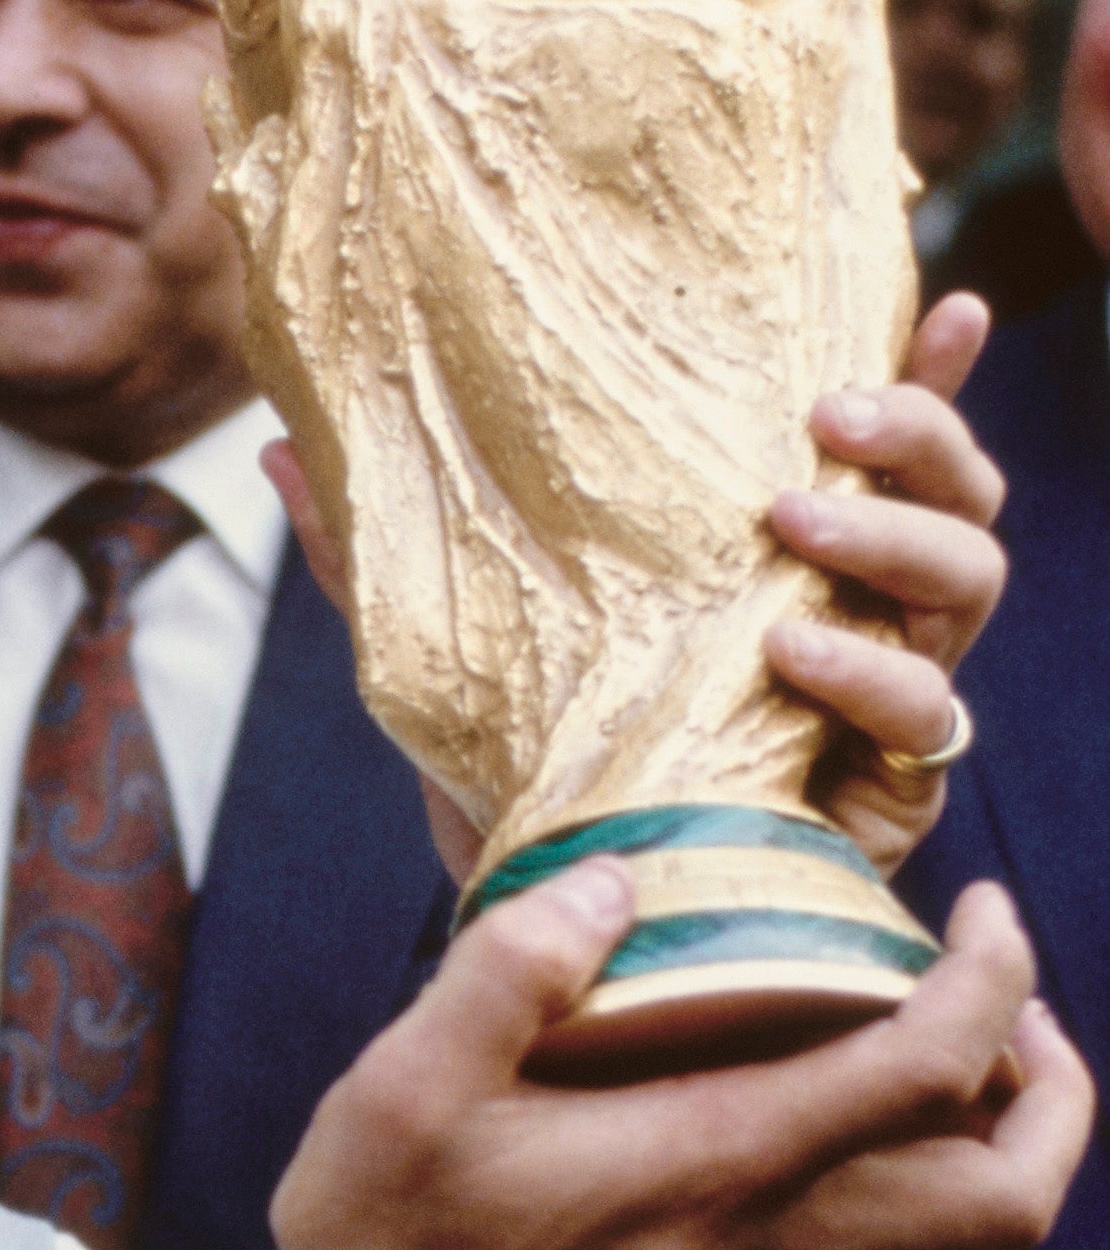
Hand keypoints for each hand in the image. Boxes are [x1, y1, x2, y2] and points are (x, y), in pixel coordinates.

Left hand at [263, 294, 1007, 888]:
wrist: (563, 949)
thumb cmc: (530, 789)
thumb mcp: (448, 658)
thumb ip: (378, 562)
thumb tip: (278, 453)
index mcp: (782, 561)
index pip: (883, 450)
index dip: (936, 371)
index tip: (956, 300)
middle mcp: (857, 618)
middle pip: (960, 496)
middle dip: (920, 437)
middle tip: (827, 418)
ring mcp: (883, 704)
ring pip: (970, 581)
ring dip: (898, 536)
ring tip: (792, 524)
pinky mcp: (885, 797)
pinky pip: (926, 718)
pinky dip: (873, 676)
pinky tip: (789, 652)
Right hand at [264, 858, 1090, 1249]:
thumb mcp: (406, 1082)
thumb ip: (511, 964)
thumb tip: (614, 877)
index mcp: (722, 1162)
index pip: (936, 1064)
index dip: (995, 972)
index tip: (984, 910)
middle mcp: (772, 1247)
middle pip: (1009, 1199)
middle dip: (1056, 1095)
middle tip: (1015, 1013)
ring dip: (1007, 1183)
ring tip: (968, 1102)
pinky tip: (850, 1191)